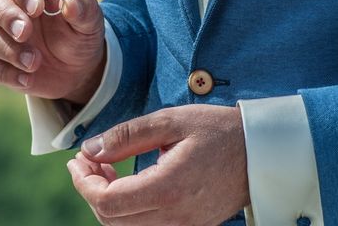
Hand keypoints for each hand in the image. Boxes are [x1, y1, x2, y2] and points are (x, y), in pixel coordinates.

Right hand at [0, 0, 105, 103]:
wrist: (77, 70)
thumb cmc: (80, 34)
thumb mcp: (91, 21)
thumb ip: (83, 8)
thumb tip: (69, 3)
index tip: (37, 9)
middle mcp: (6, 2)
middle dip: (5, 16)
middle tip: (25, 33)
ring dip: (7, 49)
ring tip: (34, 62)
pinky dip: (4, 73)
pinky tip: (27, 79)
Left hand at [67, 105, 249, 225]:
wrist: (261, 152)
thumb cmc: (217, 131)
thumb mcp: (170, 121)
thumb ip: (126, 136)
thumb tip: (90, 149)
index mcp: (168, 188)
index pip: (107, 201)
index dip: (82, 182)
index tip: (77, 159)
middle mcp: (176, 217)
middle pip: (111, 219)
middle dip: (89, 189)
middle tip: (88, 159)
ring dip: (106, 200)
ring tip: (104, 167)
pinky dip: (126, 209)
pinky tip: (125, 183)